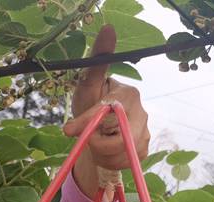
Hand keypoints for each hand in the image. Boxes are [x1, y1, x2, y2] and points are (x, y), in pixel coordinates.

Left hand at [62, 25, 149, 197]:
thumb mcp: (87, 84)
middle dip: (96, 143)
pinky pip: (125, 163)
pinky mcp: (143, 150)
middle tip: (84, 139)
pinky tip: (104, 151)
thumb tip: (108, 27)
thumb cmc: (89, 101)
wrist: (93, 127)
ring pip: (121, 154)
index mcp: (129, 93)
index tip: (67, 130)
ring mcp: (145, 132)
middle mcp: (142, 112)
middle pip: (120, 139)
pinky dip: (109, 161)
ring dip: (100, 153)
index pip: (109, 111)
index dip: (88, 122)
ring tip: (93, 142)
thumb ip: (96, 63)